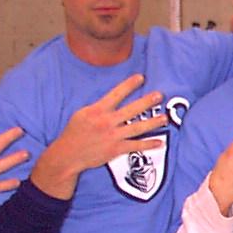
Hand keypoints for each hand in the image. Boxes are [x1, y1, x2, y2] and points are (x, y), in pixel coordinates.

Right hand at [31, 74, 165, 198]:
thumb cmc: (74, 133)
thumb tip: (112, 101)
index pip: (116, 94)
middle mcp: (107, 122)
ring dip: (153, 123)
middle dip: (147, 102)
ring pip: (137, 127)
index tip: (141, 77)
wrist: (68, 155)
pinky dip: (148, 144)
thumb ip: (98, 107)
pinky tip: (160, 142)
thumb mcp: (82, 114)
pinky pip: (136, 146)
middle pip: (132, 109)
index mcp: (98, 110)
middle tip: (160, 95)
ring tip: (164, 118)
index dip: (129, 85)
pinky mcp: (116, 149)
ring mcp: (113, 136)